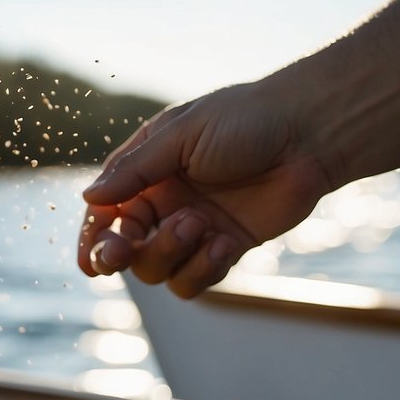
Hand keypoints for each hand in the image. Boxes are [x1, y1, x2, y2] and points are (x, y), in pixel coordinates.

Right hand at [77, 82, 335, 297]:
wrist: (311, 133)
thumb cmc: (245, 120)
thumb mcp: (181, 136)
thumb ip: (135, 170)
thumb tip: (88, 197)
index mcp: (146, 173)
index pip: (104, 214)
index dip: (92, 240)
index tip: (91, 260)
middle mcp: (164, 204)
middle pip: (125, 249)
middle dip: (120, 254)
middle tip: (126, 250)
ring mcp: (194, 229)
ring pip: (158, 270)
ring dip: (170, 253)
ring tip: (200, 224)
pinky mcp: (225, 248)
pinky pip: (195, 280)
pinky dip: (202, 270)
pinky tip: (224, 244)